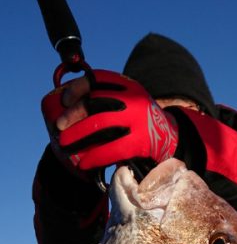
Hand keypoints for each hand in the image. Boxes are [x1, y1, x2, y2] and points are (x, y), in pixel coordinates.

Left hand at [41, 69, 178, 170]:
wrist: (170, 139)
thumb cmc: (140, 123)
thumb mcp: (128, 103)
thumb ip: (108, 100)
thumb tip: (69, 107)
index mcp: (129, 85)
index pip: (98, 79)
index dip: (78, 88)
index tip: (64, 100)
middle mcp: (134, 99)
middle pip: (96, 102)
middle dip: (73, 115)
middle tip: (59, 127)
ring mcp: (139, 120)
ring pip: (101, 125)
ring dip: (78, 136)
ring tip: (65, 145)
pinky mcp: (141, 141)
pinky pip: (112, 149)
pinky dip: (94, 157)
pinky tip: (84, 164)